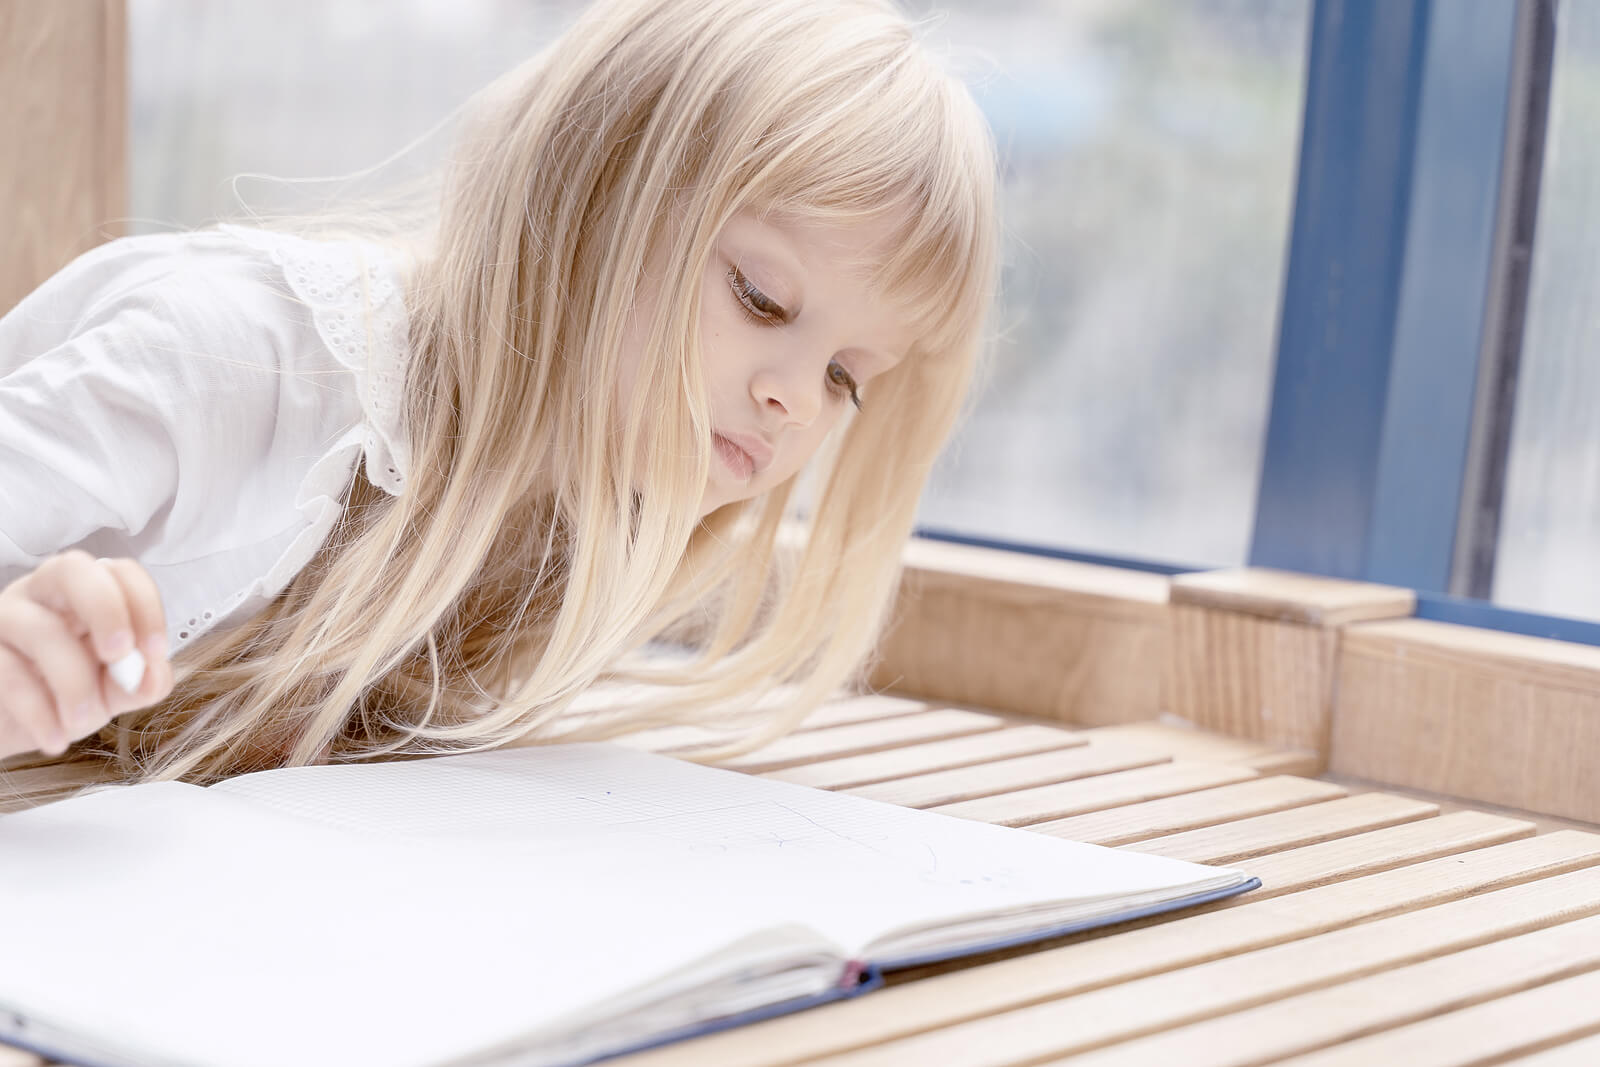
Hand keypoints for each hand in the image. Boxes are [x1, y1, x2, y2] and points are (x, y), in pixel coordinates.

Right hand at [0, 551, 172, 760]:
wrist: (9, 730)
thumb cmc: (63, 698)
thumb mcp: (110, 692)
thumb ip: (140, 683)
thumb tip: (151, 674)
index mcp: (85, 597)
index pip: (120, 572)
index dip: (144, 605)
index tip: (155, 651)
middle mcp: (41, 595)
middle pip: (72, 569)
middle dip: (106, 611)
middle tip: (118, 656)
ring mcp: (3, 620)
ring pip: (42, 630)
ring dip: (74, 683)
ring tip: (82, 721)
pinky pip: (10, 674)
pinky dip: (40, 714)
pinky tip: (55, 739)